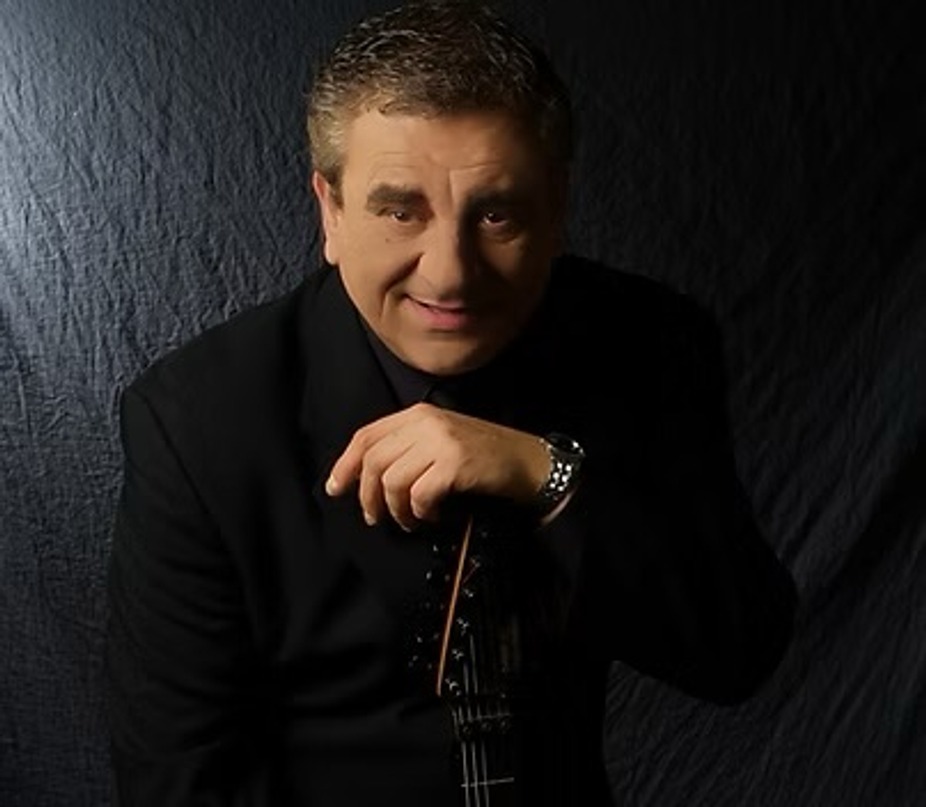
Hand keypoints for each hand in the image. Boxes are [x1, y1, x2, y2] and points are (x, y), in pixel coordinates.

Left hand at [324, 402, 548, 530]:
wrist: (530, 463)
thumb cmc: (484, 458)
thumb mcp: (441, 441)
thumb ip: (407, 449)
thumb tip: (365, 478)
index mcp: (418, 414)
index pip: (367, 436)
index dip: (345, 464)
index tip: (336, 489)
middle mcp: (426, 422)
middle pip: (374, 461)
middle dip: (368, 496)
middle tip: (376, 518)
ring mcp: (441, 441)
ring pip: (392, 481)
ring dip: (397, 510)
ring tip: (412, 520)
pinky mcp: (455, 463)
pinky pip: (419, 495)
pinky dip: (422, 513)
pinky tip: (435, 516)